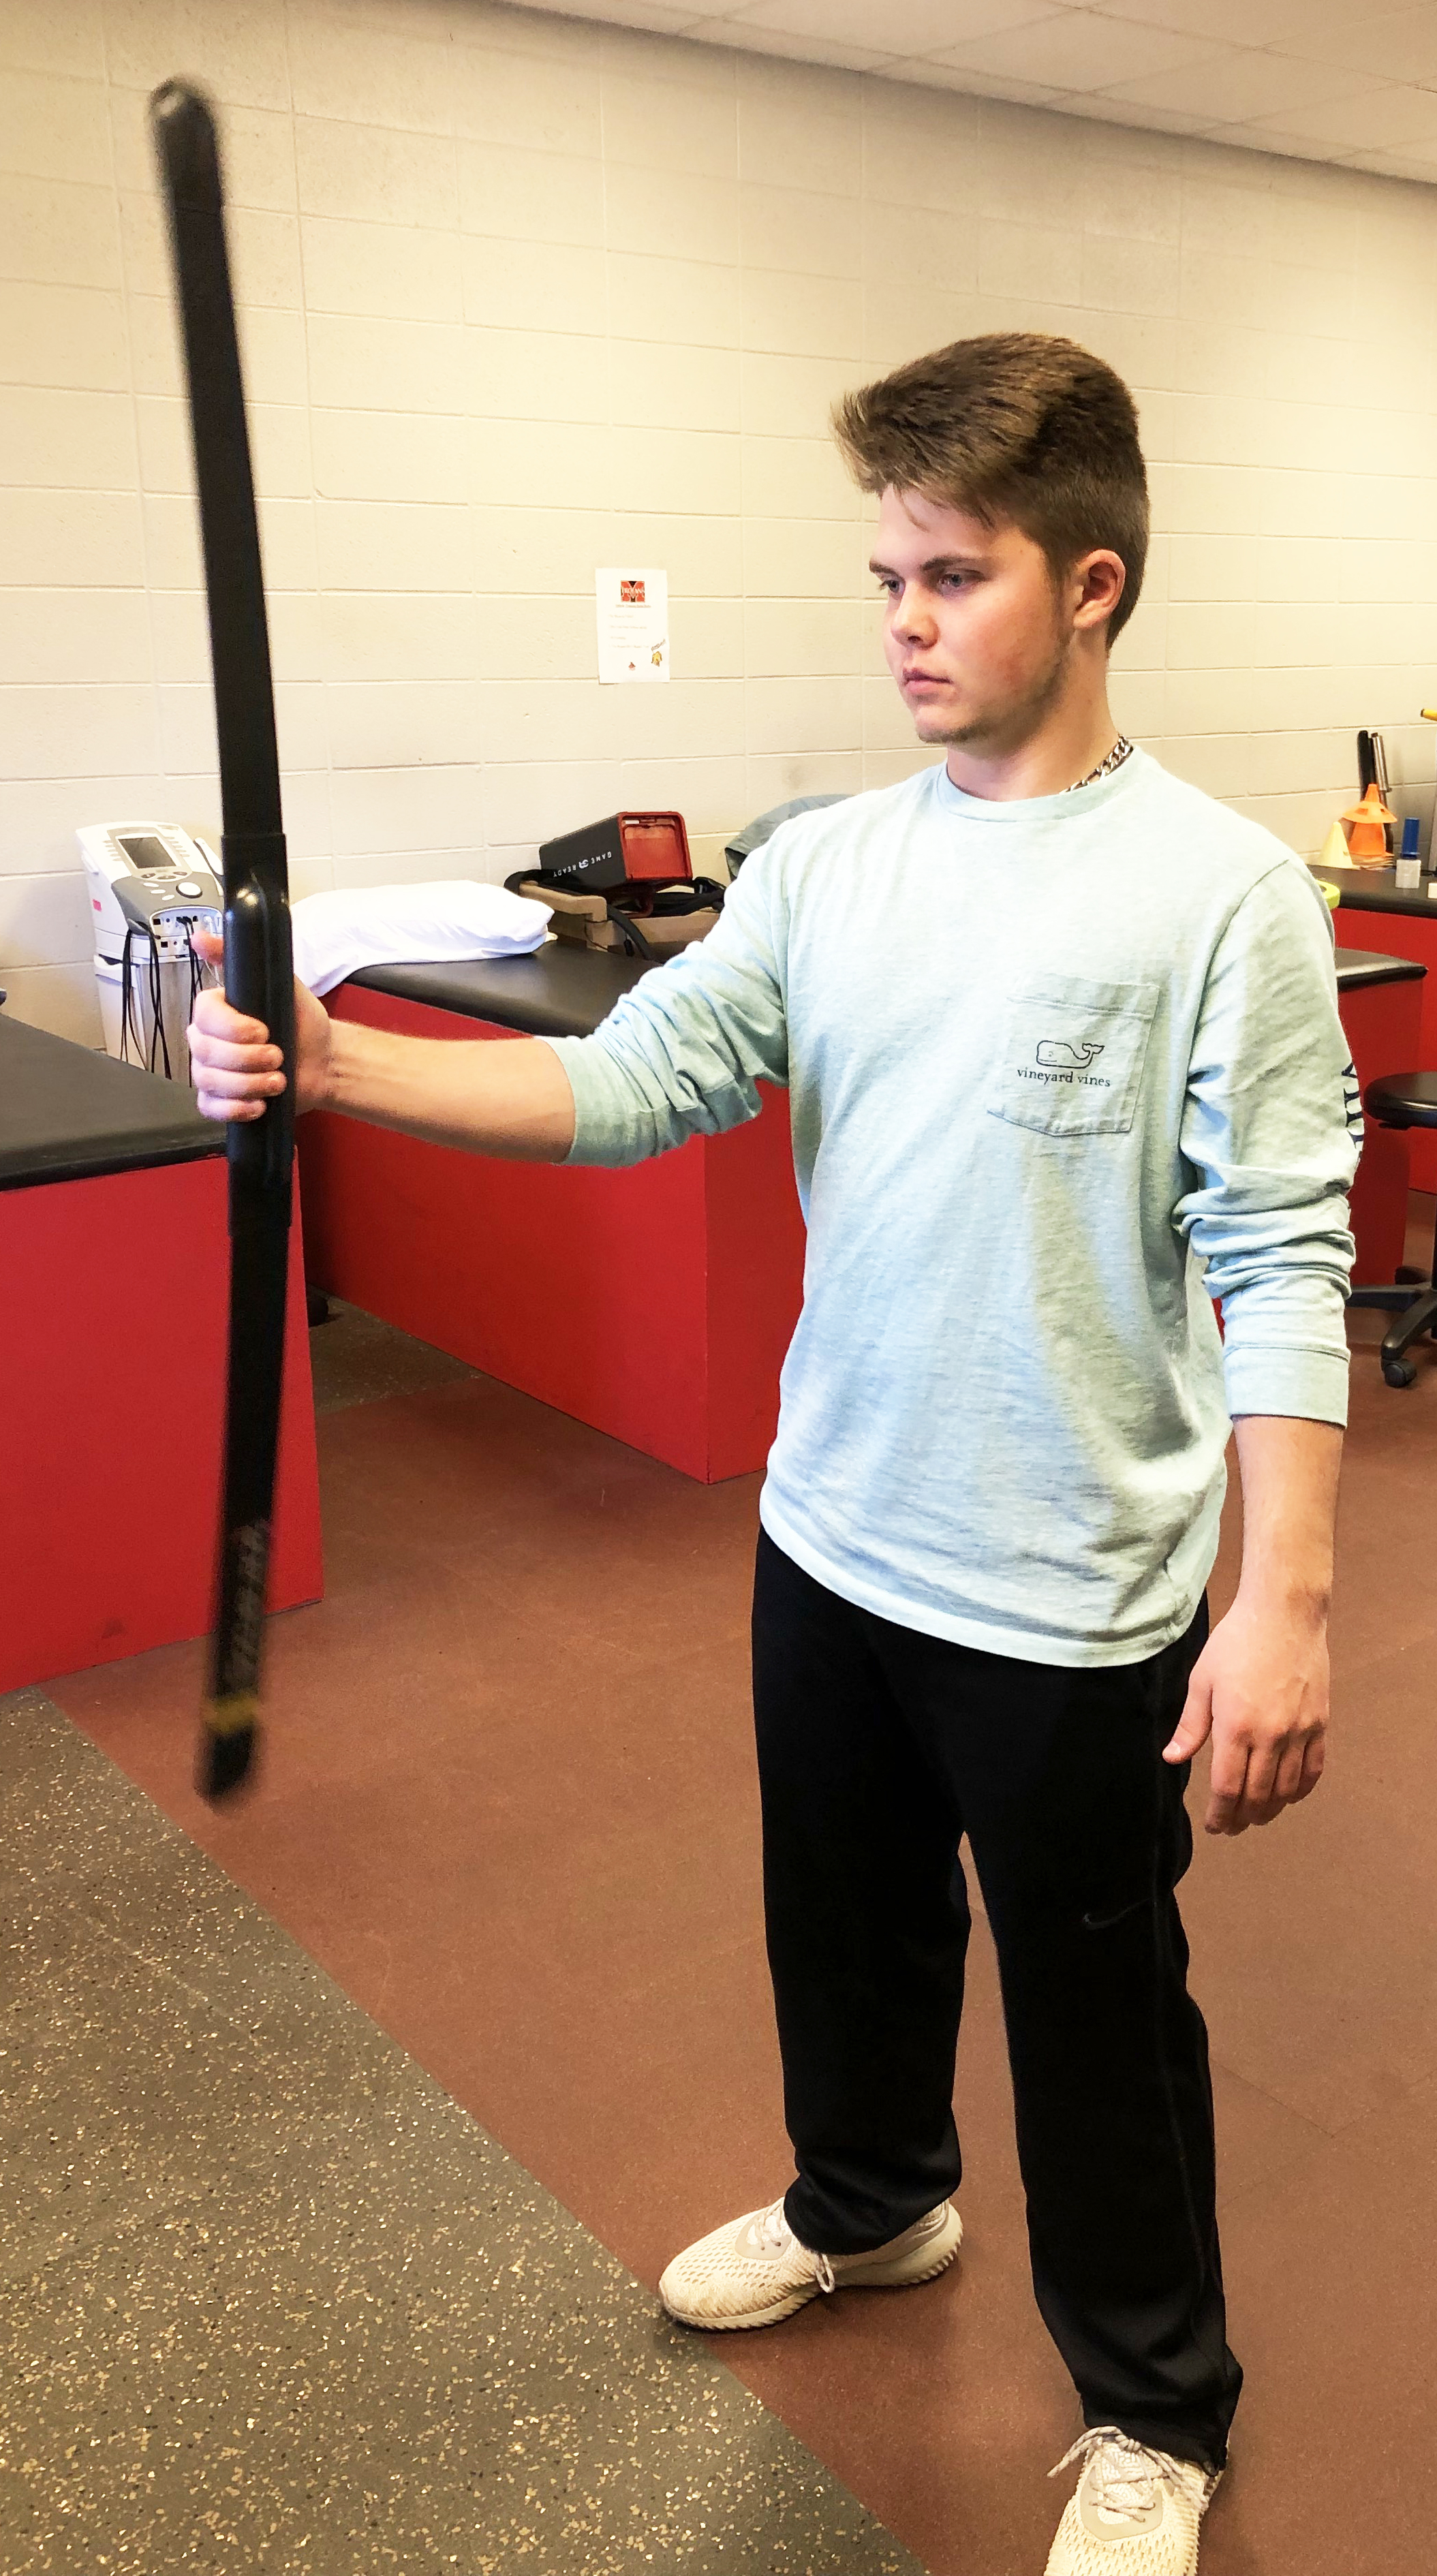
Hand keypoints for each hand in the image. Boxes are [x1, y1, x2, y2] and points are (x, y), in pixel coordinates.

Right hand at [186, 928, 333, 1121]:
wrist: (323, 1061)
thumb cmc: (302, 1023)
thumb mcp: (282, 982)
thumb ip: (244, 958)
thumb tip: (202, 938)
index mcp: (217, 1010)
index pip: (203, 1015)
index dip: (233, 1028)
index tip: (263, 1030)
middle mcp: (208, 1040)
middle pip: (204, 1051)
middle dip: (247, 1058)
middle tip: (278, 1055)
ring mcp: (211, 1071)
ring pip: (209, 1081)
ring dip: (249, 1084)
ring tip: (278, 1080)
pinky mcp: (221, 1099)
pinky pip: (211, 1107)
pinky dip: (238, 1108)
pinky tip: (260, 1103)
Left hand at [1163, 1593, 1327, 1835]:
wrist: (1284, 1615)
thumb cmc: (1236, 1642)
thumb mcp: (1202, 1681)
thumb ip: (1190, 1726)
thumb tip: (1172, 1759)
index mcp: (1235, 1727)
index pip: (1228, 1788)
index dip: (1221, 1814)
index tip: (1214, 1826)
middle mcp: (1270, 1735)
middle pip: (1258, 1795)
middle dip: (1243, 1818)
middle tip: (1232, 1827)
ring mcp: (1299, 1731)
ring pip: (1287, 1788)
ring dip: (1271, 1809)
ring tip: (1257, 1816)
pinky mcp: (1319, 1723)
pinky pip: (1313, 1768)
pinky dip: (1301, 1789)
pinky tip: (1289, 1796)